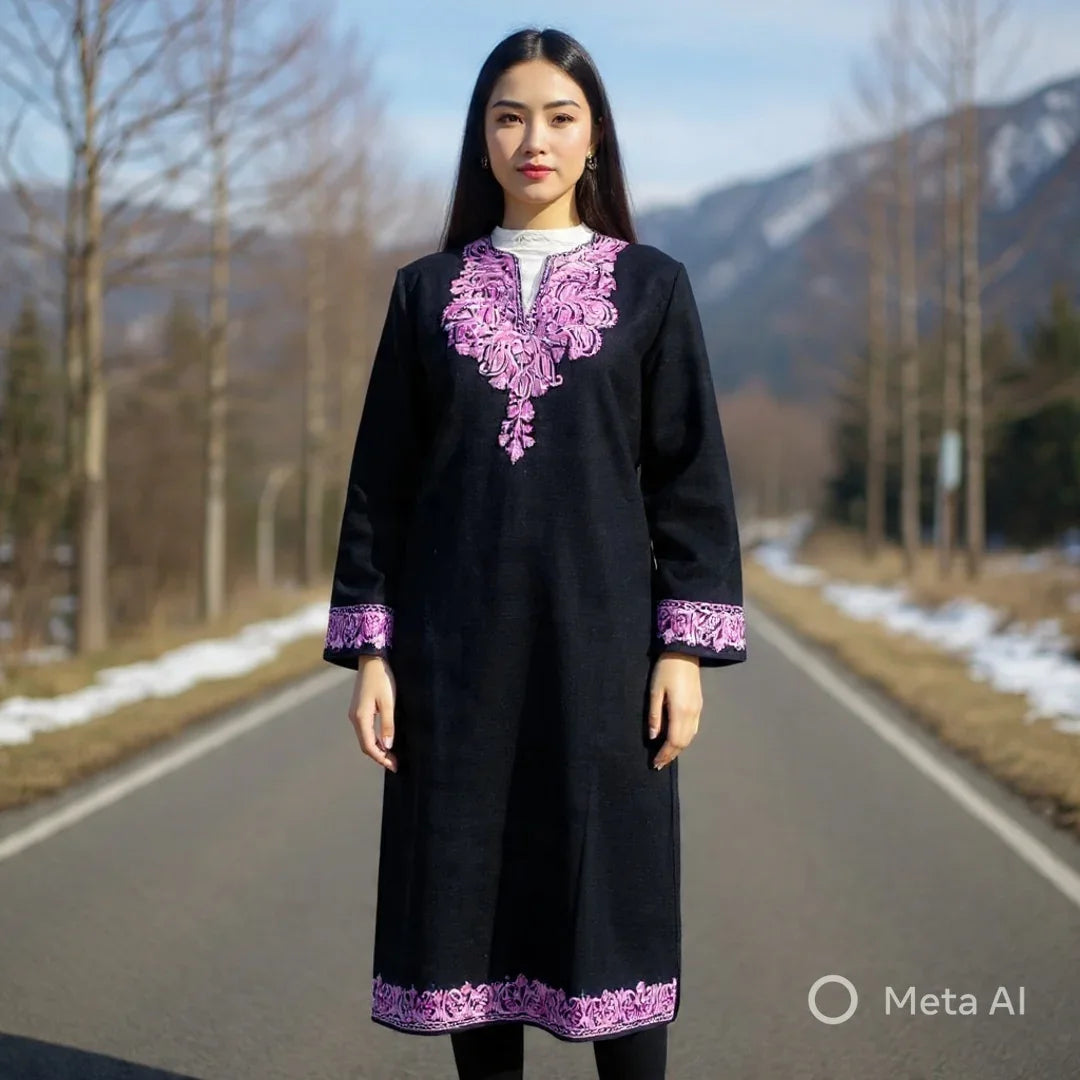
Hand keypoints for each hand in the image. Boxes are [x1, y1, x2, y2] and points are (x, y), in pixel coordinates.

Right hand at [348, 655, 397, 771]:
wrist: (372, 660)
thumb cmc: (382, 679)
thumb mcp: (389, 702)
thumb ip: (388, 725)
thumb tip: (388, 746)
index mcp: (361, 718)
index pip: (369, 746)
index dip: (381, 758)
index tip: (394, 766)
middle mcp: (355, 718)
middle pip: (365, 745)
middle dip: (379, 756)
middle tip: (395, 764)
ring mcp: (355, 713)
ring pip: (365, 738)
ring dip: (377, 748)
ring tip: (392, 756)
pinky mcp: (359, 709)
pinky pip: (365, 730)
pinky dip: (374, 739)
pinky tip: (385, 741)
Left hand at [648, 652, 702, 769]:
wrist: (684, 652)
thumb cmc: (665, 670)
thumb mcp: (655, 692)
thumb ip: (654, 716)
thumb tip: (653, 737)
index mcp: (680, 712)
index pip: (673, 741)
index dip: (665, 754)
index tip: (655, 762)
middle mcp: (692, 714)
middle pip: (684, 742)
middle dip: (671, 755)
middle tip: (659, 764)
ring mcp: (698, 710)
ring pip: (690, 737)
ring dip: (679, 749)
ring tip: (667, 756)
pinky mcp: (699, 705)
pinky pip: (694, 729)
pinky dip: (685, 739)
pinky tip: (677, 740)